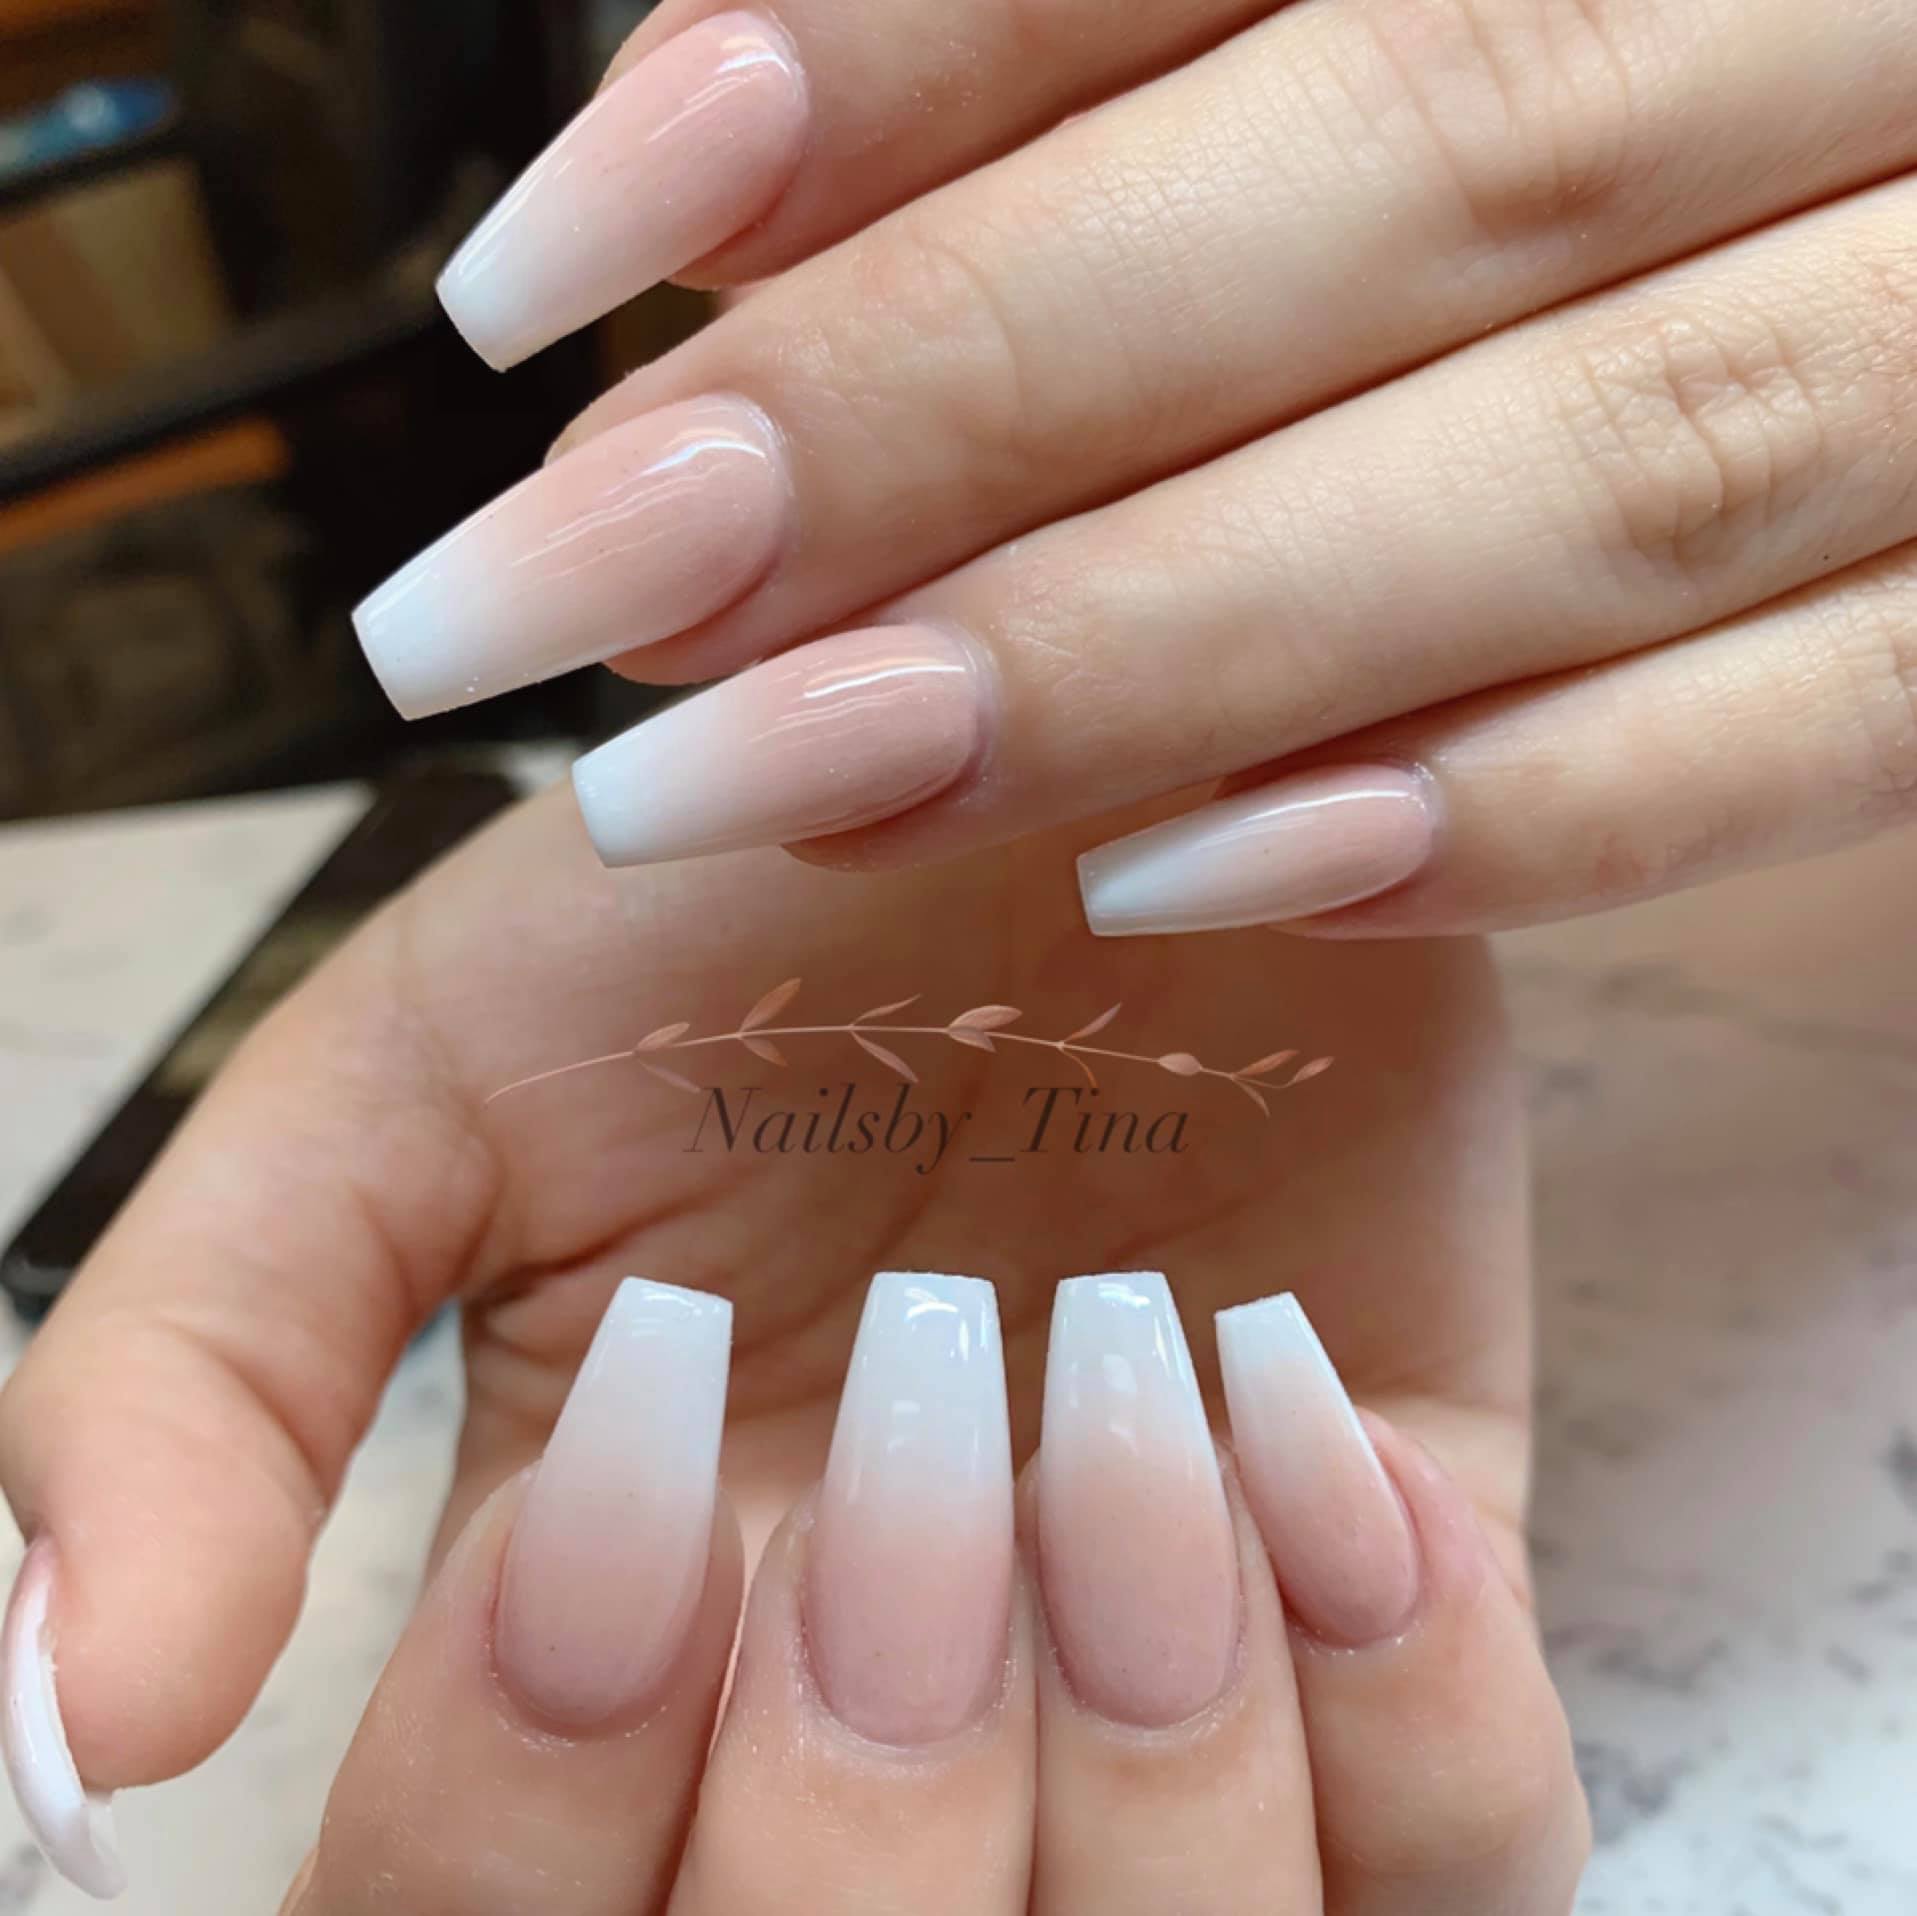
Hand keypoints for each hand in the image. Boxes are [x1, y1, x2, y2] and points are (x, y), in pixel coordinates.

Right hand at [0, 787, 1582, 1902]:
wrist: (1066, 756)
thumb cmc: (741, 898)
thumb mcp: (424, 1071)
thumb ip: (214, 1356)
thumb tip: (84, 1712)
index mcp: (619, 1647)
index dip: (525, 1790)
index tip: (630, 1444)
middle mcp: (893, 1721)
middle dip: (869, 1789)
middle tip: (917, 1424)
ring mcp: (1174, 1681)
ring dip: (1154, 1759)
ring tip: (1132, 1393)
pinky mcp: (1411, 1587)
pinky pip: (1469, 1864)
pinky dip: (1412, 1712)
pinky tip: (1314, 1427)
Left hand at [350, 0, 1916, 935]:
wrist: (1884, 196)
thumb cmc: (1562, 104)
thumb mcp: (1334, 17)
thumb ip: (1083, 61)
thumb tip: (711, 222)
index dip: (873, 60)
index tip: (543, 280)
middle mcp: (1864, 24)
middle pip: (1422, 167)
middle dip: (963, 395)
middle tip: (597, 589)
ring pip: (1609, 466)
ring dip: (1163, 644)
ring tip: (800, 767)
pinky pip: (1828, 723)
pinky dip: (1519, 819)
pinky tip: (1183, 883)